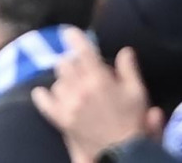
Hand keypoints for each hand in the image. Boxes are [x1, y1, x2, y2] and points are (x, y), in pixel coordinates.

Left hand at [31, 29, 161, 162]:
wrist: (123, 153)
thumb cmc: (133, 122)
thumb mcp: (138, 94)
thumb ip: (129, 70)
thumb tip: (125, 50)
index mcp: (100, 79)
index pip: (82, 50)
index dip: (74, 37)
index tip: (68, 31)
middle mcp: (81, 88)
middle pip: (65, 63)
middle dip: (72, 64)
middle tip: (82, 72)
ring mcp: (68, 103)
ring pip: (56, 80)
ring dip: (64, 81)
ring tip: (75, 90)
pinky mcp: (60, 118)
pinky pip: (43, 99)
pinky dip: (43, 95)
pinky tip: (44, 94)